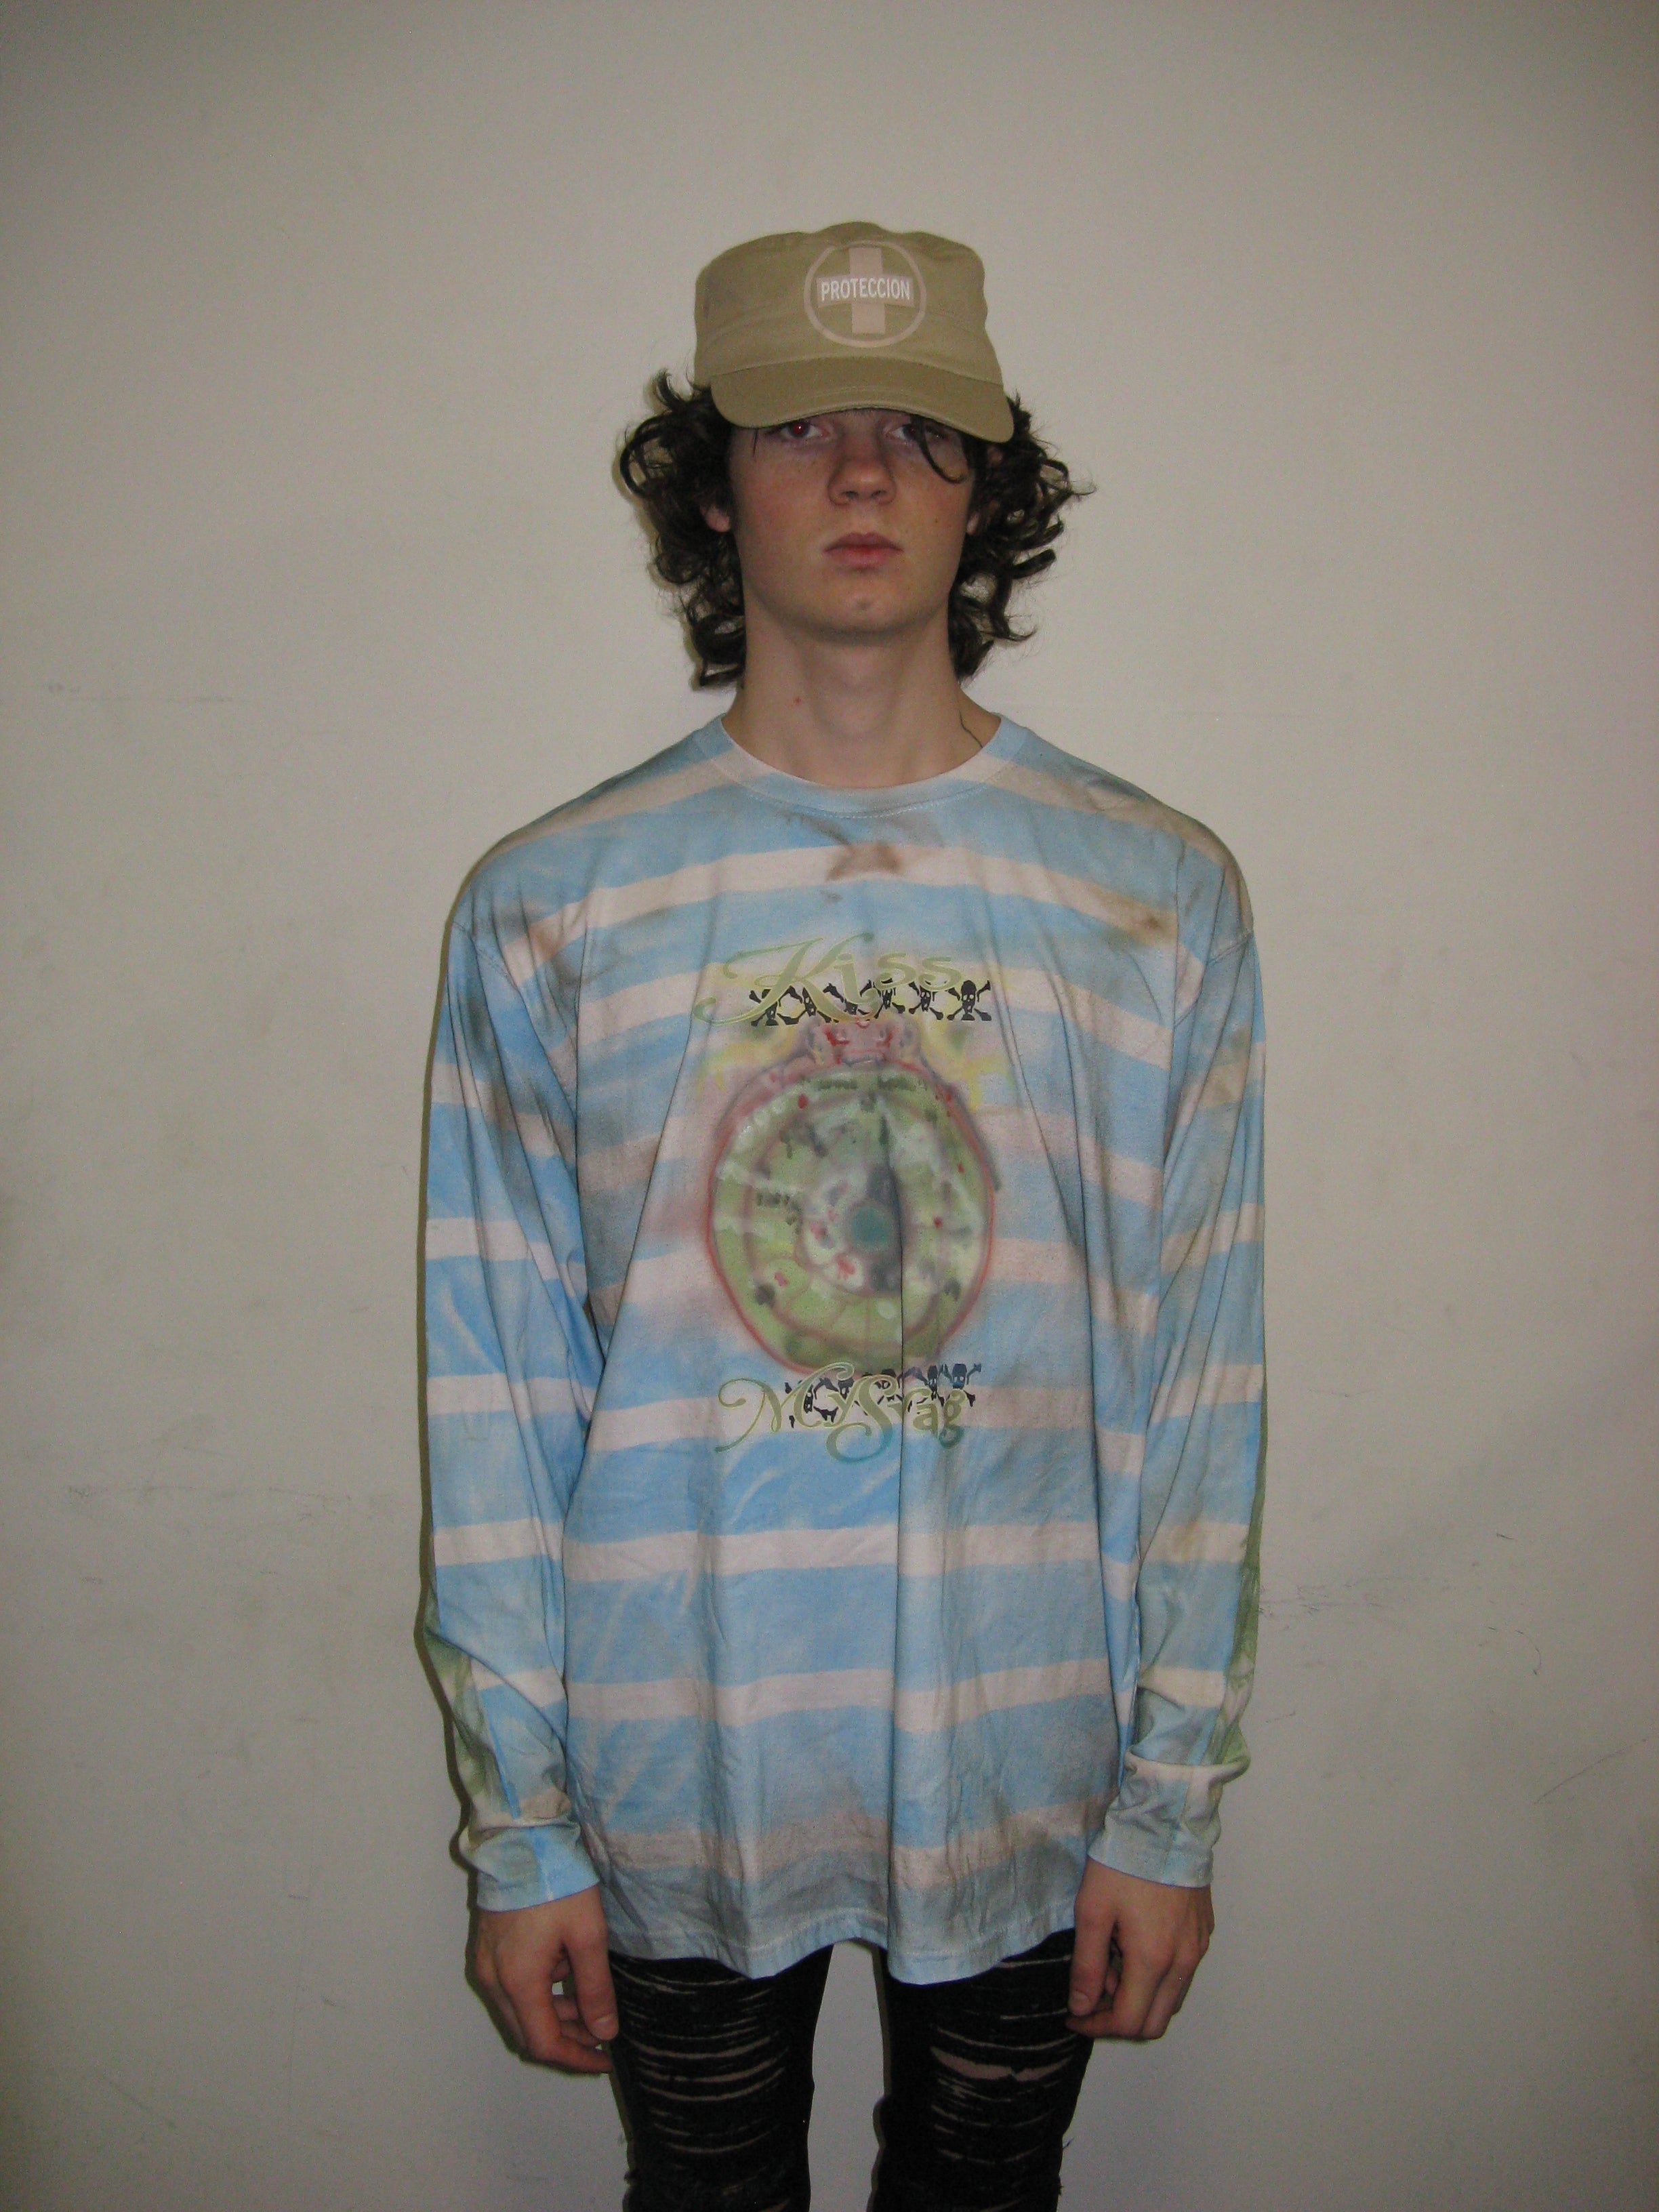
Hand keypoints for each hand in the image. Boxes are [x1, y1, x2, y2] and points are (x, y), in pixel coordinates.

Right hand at [470, 1887, 617, 2072]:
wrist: (520, 1836)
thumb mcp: (587, 1933)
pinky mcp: (486, 1946)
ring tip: (590, 1995)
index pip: (543, 2043)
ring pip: (519, 2009)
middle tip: (602, 2030)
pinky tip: (565, 1968)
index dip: (576, 2058)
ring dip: (554, 2012)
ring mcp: (486, 1963)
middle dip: (567, 2037)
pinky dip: (540, 1990)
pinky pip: (512, 1985)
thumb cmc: (557, 1881)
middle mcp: (494, 1979)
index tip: (604, 2058)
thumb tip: (604, 2031)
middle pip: (528, 2030)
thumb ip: (595, 1987)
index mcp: (518, 1981)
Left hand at [1066, 1859, 1212, 2040]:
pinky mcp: (1203, 1931)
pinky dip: (1157, 1977)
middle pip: (1155, 2021)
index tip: (1073, 2014)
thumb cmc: (1123, 1862)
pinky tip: (1133, 1945)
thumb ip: (1086, 1965)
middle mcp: (1183, 1962)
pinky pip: (1182, 1973)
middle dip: (1119, 2019)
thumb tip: (1081, 2007)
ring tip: (1110, 1962)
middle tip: (1091, 1994)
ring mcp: (1198, 1947)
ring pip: (1170, 1998)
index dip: (1096, 2026)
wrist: (1165, 1820)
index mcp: (1153, 1960)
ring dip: (1139, 1997)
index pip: (1128, 2022)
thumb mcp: (1092, 1911)